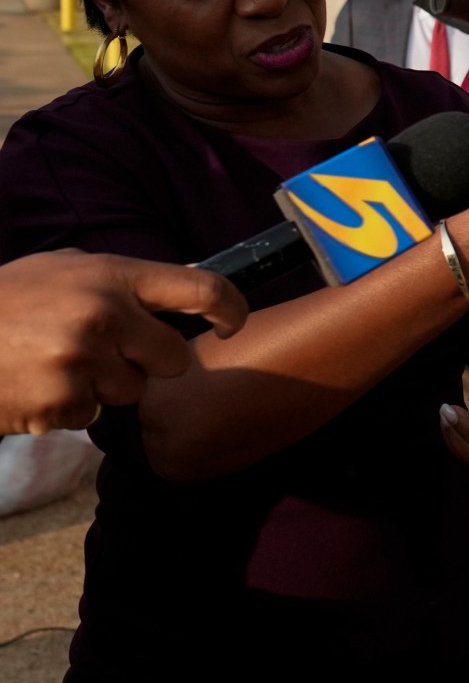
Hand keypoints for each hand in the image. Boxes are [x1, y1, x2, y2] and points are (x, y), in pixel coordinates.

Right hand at [0, 250, 247, 433]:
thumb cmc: (6, 302)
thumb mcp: (61, 270)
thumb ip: (120, 278)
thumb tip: (183, 281)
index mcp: (110, 275)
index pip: (200, 288)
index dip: (230, 308)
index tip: (233, 323)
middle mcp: (104, 314)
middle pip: (173, 357)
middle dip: (147, 360)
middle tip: (104, 351)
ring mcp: (84, 360)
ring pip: (134, 390)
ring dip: (104, 384)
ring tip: (56, 362)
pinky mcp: (64, 400)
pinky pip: (94, 412)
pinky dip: (70, 405)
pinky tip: (38, 384)